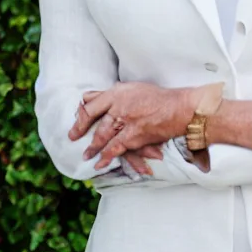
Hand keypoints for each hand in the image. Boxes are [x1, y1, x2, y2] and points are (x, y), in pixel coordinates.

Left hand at [68, 81, 195, 169]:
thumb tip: (87, 96)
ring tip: (86, 155)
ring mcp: (126, 120)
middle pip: (94, 120)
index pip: (92, 104)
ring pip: (103, 135)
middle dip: (82, 131)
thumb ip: (110, 94)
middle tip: (73, 138)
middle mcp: (119, 105)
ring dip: (93, 147)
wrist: (178, 108)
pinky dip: (106, 156)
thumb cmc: (157, 97)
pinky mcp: (134, 135)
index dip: (81, 115)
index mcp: (117, 92)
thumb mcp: (131, 89)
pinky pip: (116, 148)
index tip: (76, 122)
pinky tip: (99, 163)